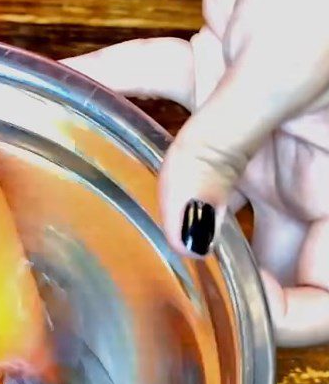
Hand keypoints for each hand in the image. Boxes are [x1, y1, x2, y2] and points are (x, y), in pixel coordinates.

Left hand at [64, 0, 328, 346]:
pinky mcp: (230, 66)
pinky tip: (78, 87)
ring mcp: (268, 119)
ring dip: (150, 176)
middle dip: (196, 262)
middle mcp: (311, 162)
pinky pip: (169, 85)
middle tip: (132, 278)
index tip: (214, 319)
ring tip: (96, 199)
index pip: (325, 289)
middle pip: (255, 247)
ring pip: (200, 172)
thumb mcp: (292, 64)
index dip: (279, 316)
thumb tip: (182, 228)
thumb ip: (226, 148)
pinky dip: (124, 82)